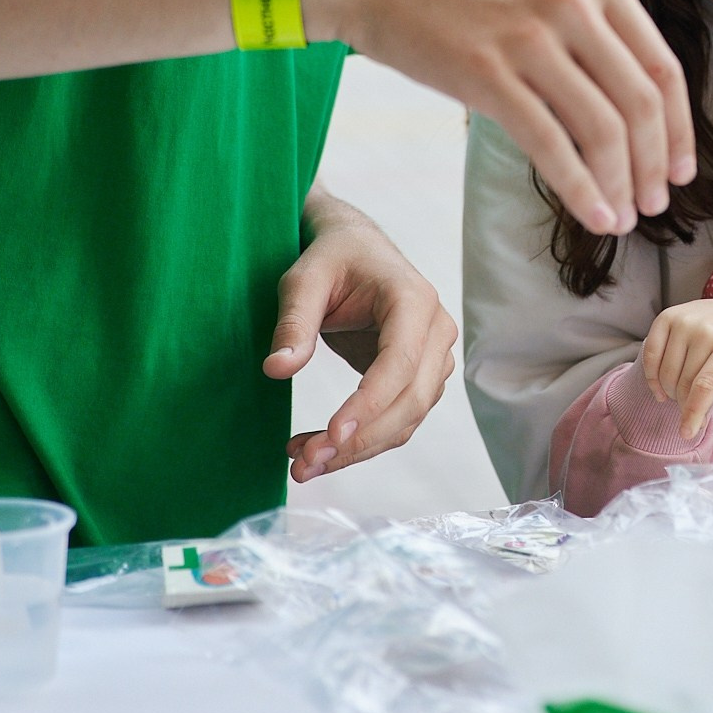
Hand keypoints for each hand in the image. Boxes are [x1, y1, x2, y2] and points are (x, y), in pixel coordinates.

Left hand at [265, 188, 457, 482]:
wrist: (354, 249)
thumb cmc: (332, 258)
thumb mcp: (303, 280)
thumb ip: (293, 322)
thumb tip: (277, 370)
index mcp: (414, 299)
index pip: (400, 363)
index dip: (368, 405)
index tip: (330, 436)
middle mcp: (435, 330)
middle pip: (410, 400)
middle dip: (360, 440)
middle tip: (305, 463)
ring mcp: (433, 356)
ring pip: (407, 419)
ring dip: (359, 449)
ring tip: (303, 463)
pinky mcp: (419, 377)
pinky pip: (398, 419)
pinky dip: (362, 441)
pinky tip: (319, 447)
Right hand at [301, 0, 694, 237]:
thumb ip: (585, 21)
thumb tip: (622, 97)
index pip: (663, 67)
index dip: (680, 128)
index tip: (682, 168)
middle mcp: (572, 4)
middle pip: (641, 104)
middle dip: (657, 164)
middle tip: (657, 202)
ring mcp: (530, 38)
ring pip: (603, 130)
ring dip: (622, 184)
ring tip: (624, 217)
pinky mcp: (486, 73)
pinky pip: (551, 144)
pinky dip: (581, 189)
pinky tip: (593, 215)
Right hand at [641, 300, 712, 439]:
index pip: (705, 386)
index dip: (693, 413)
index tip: (686, 433)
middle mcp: (705, 330)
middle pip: (684, 383)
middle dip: (685, 405)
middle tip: (693, 409)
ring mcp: (684, 322)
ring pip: (666, 373)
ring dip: (670, 392)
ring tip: (682, 393)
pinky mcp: (666, 318)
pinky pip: (650, 356)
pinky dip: (652, 378)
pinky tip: (661, 389)